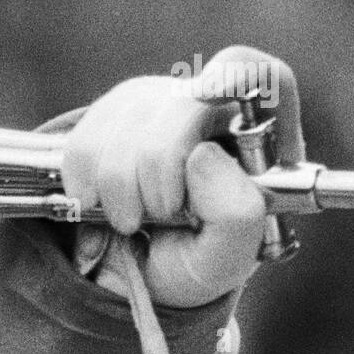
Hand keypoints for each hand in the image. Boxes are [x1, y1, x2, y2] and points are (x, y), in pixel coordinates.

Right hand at [62, 47, 303, 307]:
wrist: (134, 278)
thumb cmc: (193, 266)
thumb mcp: (226, 262)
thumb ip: (236, 217)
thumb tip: (202, 154)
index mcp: (259, 144)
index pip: (267, 80)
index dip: (238, 76)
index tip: (211, 91)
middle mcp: (212, 113)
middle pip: (185, 102)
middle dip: (160, 164)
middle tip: (160, 212)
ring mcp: (160, 106)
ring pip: (130, 119)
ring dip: (120, 185)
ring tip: (132, 222)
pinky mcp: (113, 115)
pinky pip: (88, 137)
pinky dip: (86, 182)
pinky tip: (99, 205)